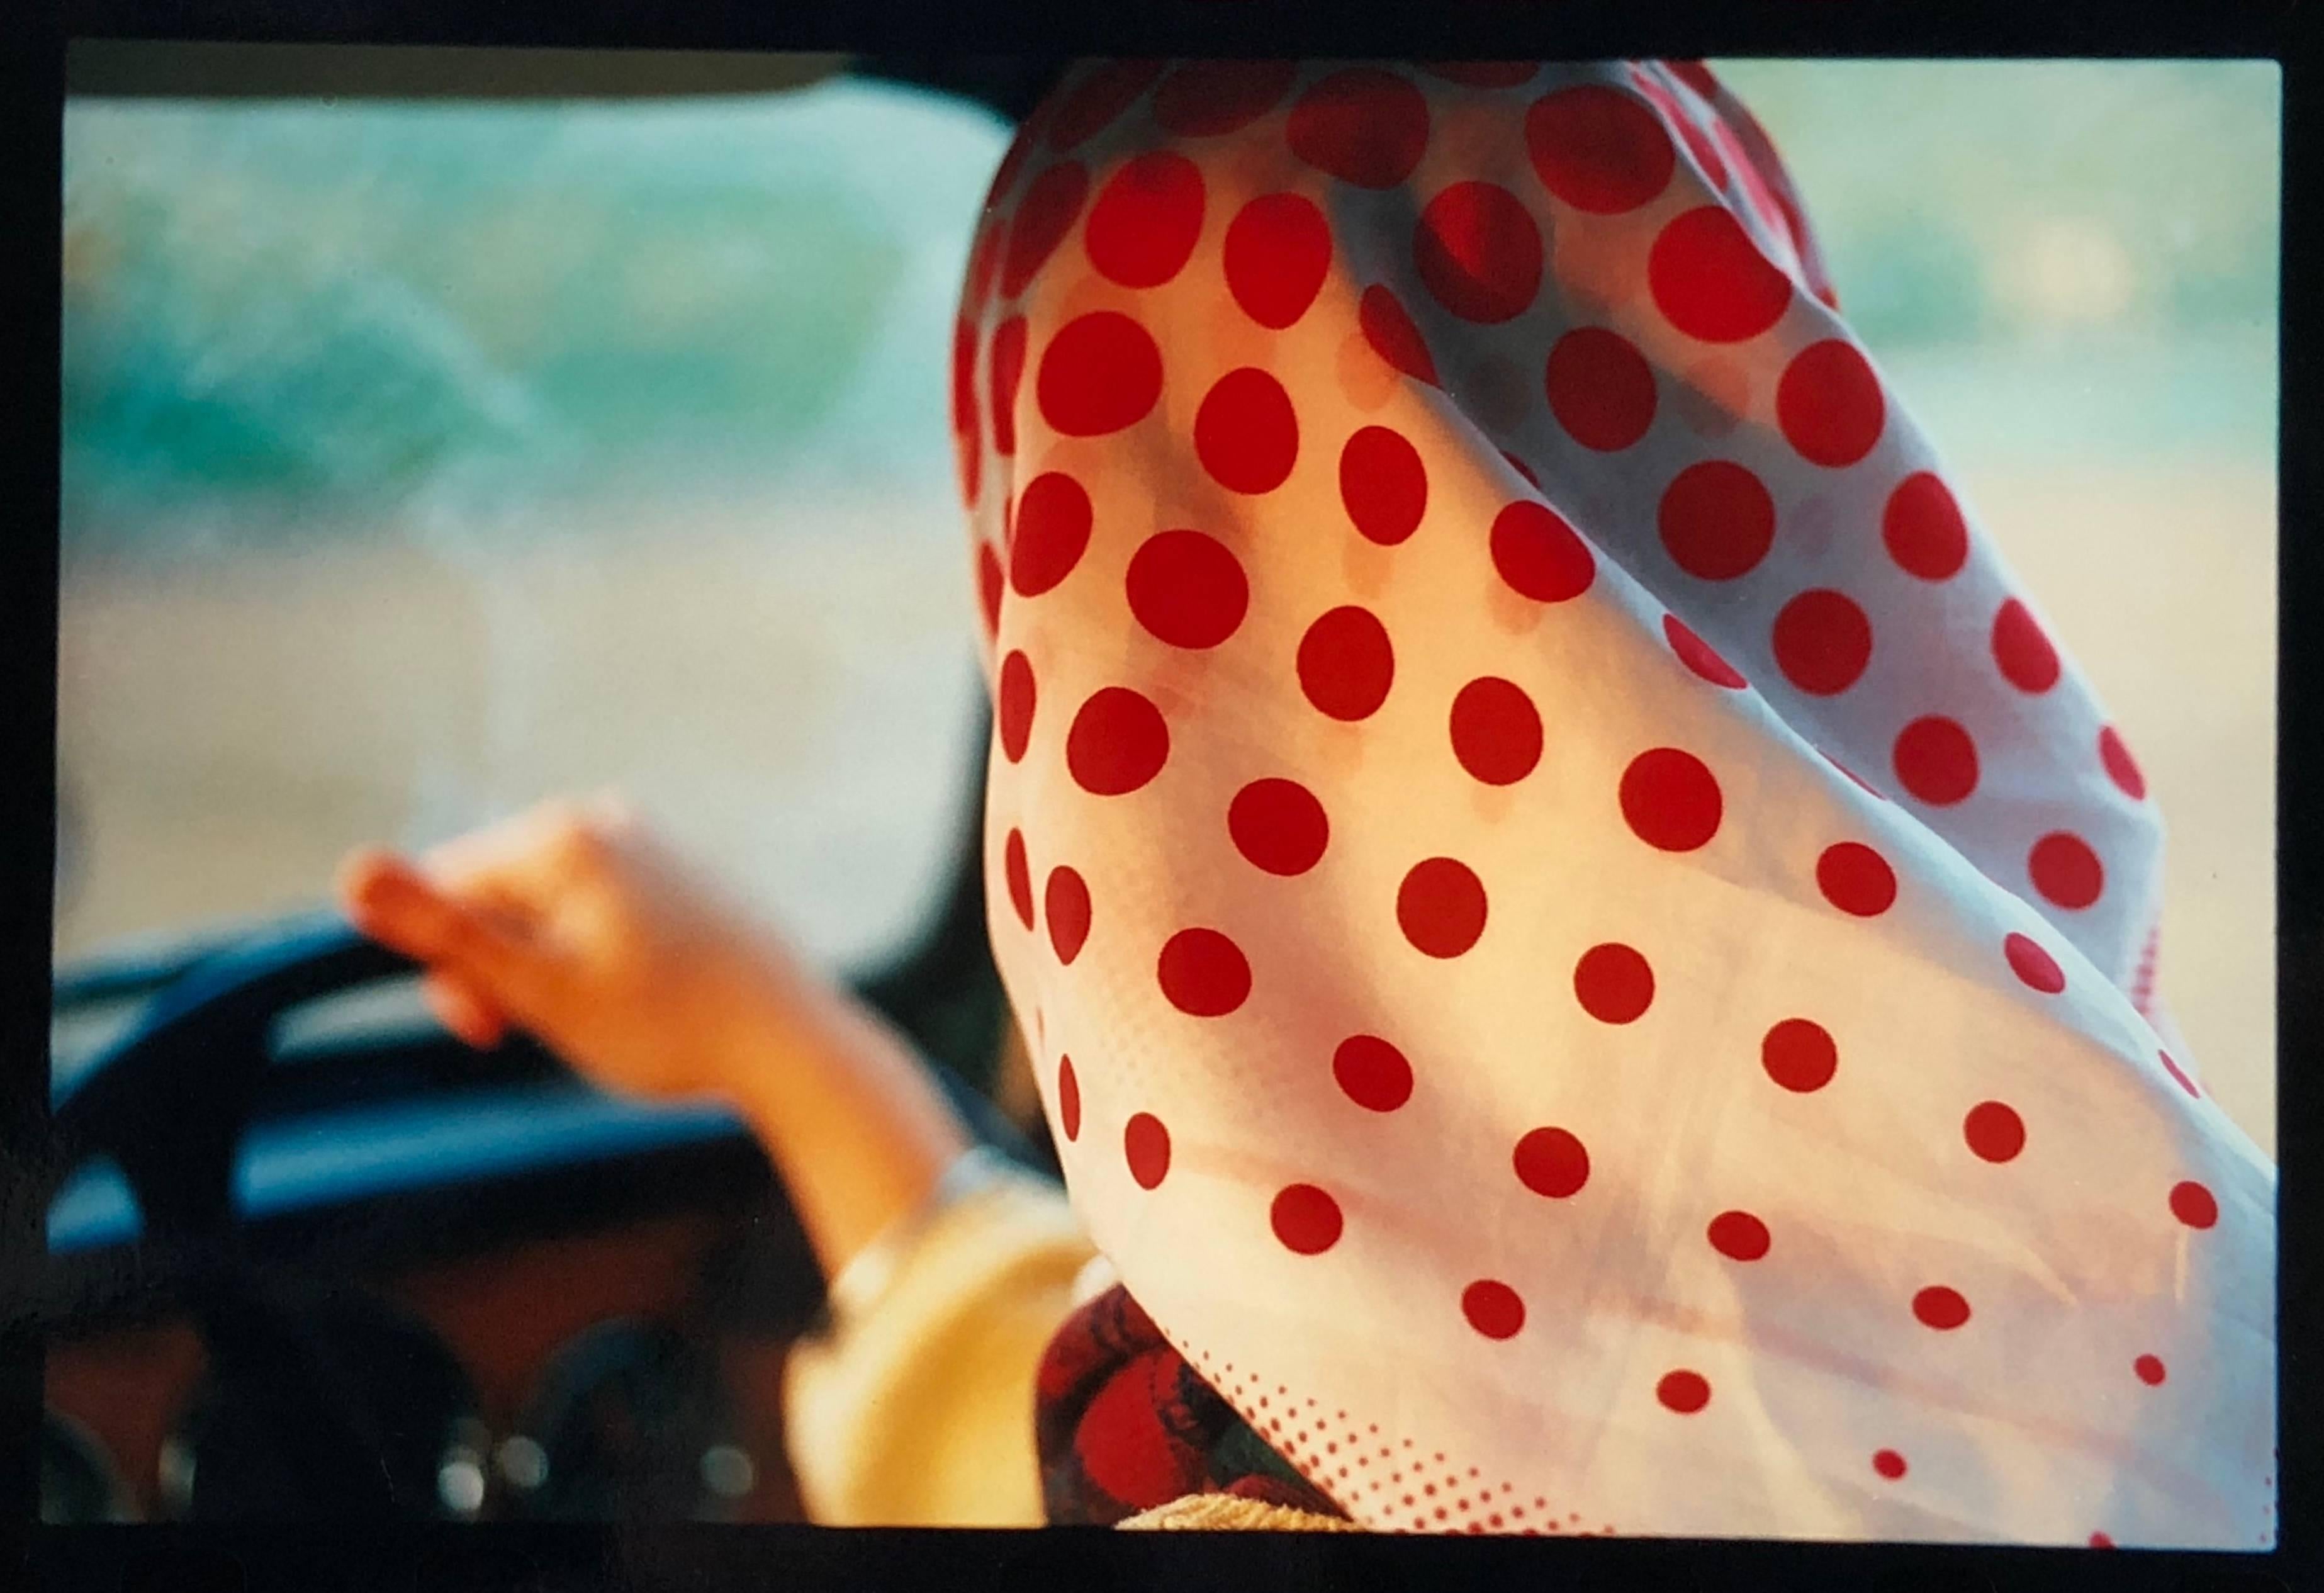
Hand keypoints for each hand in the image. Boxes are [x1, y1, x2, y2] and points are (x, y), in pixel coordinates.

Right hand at [335, 794, 809, 1104]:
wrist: (791, 1040)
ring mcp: (650, 841)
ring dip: (547, 969)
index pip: (445, 891)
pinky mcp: (681, 872)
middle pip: (496, 895)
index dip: (449, 969)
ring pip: (549, 909)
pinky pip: (601, 911)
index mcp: (561, 836)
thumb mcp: (538, 989)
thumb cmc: (665, 1026)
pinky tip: (642, 998)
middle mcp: (604, 818)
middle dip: (501, 968)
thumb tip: (351, 871)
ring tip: (604, 1015)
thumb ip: (444, 932)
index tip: (490, 1032)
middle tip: (547, 1031)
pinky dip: (597, 957)